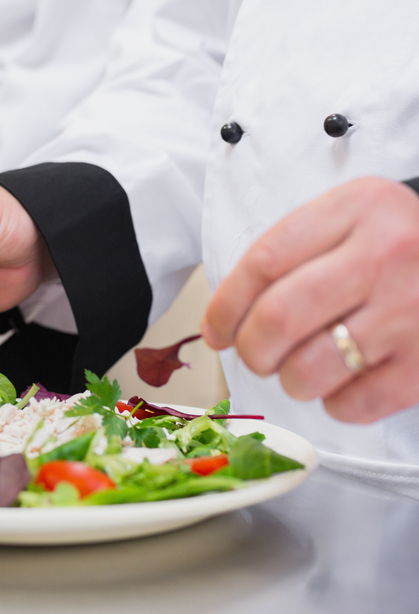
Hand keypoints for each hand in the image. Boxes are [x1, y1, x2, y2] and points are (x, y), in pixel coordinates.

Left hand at [202, 177, 418, 423]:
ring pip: (307, 369)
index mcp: (358, 209)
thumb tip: (223, 323)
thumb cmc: (401, 246)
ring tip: (304, 368)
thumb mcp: (353, 219)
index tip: (215, 332)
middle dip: (251, 349)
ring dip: (290, 380)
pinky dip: (335, 403)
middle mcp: (386, 255)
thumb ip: (292, 255)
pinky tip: (346, 381)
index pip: (263, 263)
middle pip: (277, 319)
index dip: (225, 307)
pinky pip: (352, 404)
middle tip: (258, 355)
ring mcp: (411, 311)